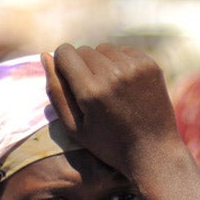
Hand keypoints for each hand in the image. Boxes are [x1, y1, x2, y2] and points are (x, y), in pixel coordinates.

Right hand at [42, 43, 180, 178]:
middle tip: (92, 90)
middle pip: (84, 50)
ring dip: (102, 62)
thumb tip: (45, 55)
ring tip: (109, 88)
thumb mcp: (74, 126)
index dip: (63, 64)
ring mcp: (135, 68)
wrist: (154, 150)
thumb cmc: (108, 144)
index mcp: (90, 91)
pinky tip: (126, 85)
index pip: (65, 52)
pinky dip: (121, 63)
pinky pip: (125, 51)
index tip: (69, 79)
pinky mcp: (151, 66)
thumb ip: (56, 91)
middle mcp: (113, 75)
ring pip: (105, 49)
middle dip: (82, 66)